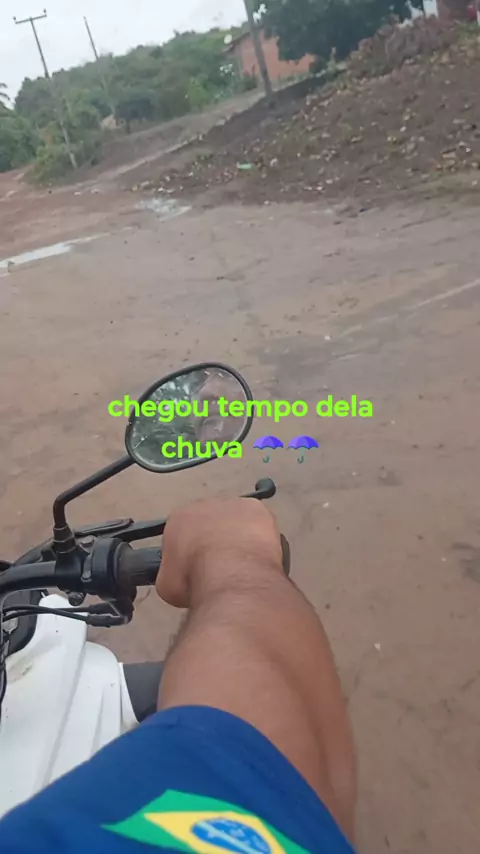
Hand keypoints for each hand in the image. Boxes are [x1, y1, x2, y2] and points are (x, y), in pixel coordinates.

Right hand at [156, 498, 283, 608]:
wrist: (229, 574)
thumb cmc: (196, 579)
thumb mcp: (169, 586)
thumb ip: (172, 573)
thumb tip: (178, 578)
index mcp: (178, 520)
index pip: (183, 531)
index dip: (191, 551)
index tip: (198, 567)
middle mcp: (203, 505)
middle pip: (211, 522)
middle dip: (216, 540)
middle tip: (223, 566)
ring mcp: (232, 504)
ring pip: (236, 520)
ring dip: (239, 538)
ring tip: (245, 564)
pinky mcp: (256, 508)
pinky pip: (258, 521)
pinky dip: (260, 536)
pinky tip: (261, 556)